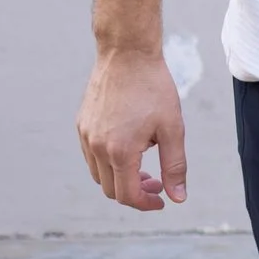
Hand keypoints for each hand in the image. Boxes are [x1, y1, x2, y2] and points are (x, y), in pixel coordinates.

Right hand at [77, 47, 186, 209]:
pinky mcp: (81, 124)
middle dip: (135, 193)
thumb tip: (178, 198)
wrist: (127, 55)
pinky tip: (130, 146)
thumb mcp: (173, 129)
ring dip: (120, 178)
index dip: (146, 203)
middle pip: (110, 189)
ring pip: (98, 174)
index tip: (162, 200)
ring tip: (144, 166)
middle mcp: (95, 147)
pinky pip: (90, 155)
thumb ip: (175, 166)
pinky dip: (109, 162)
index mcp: (119, 151)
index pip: (127, 195)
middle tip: (157, 183)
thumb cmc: (154, 89)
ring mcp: (85, 135)